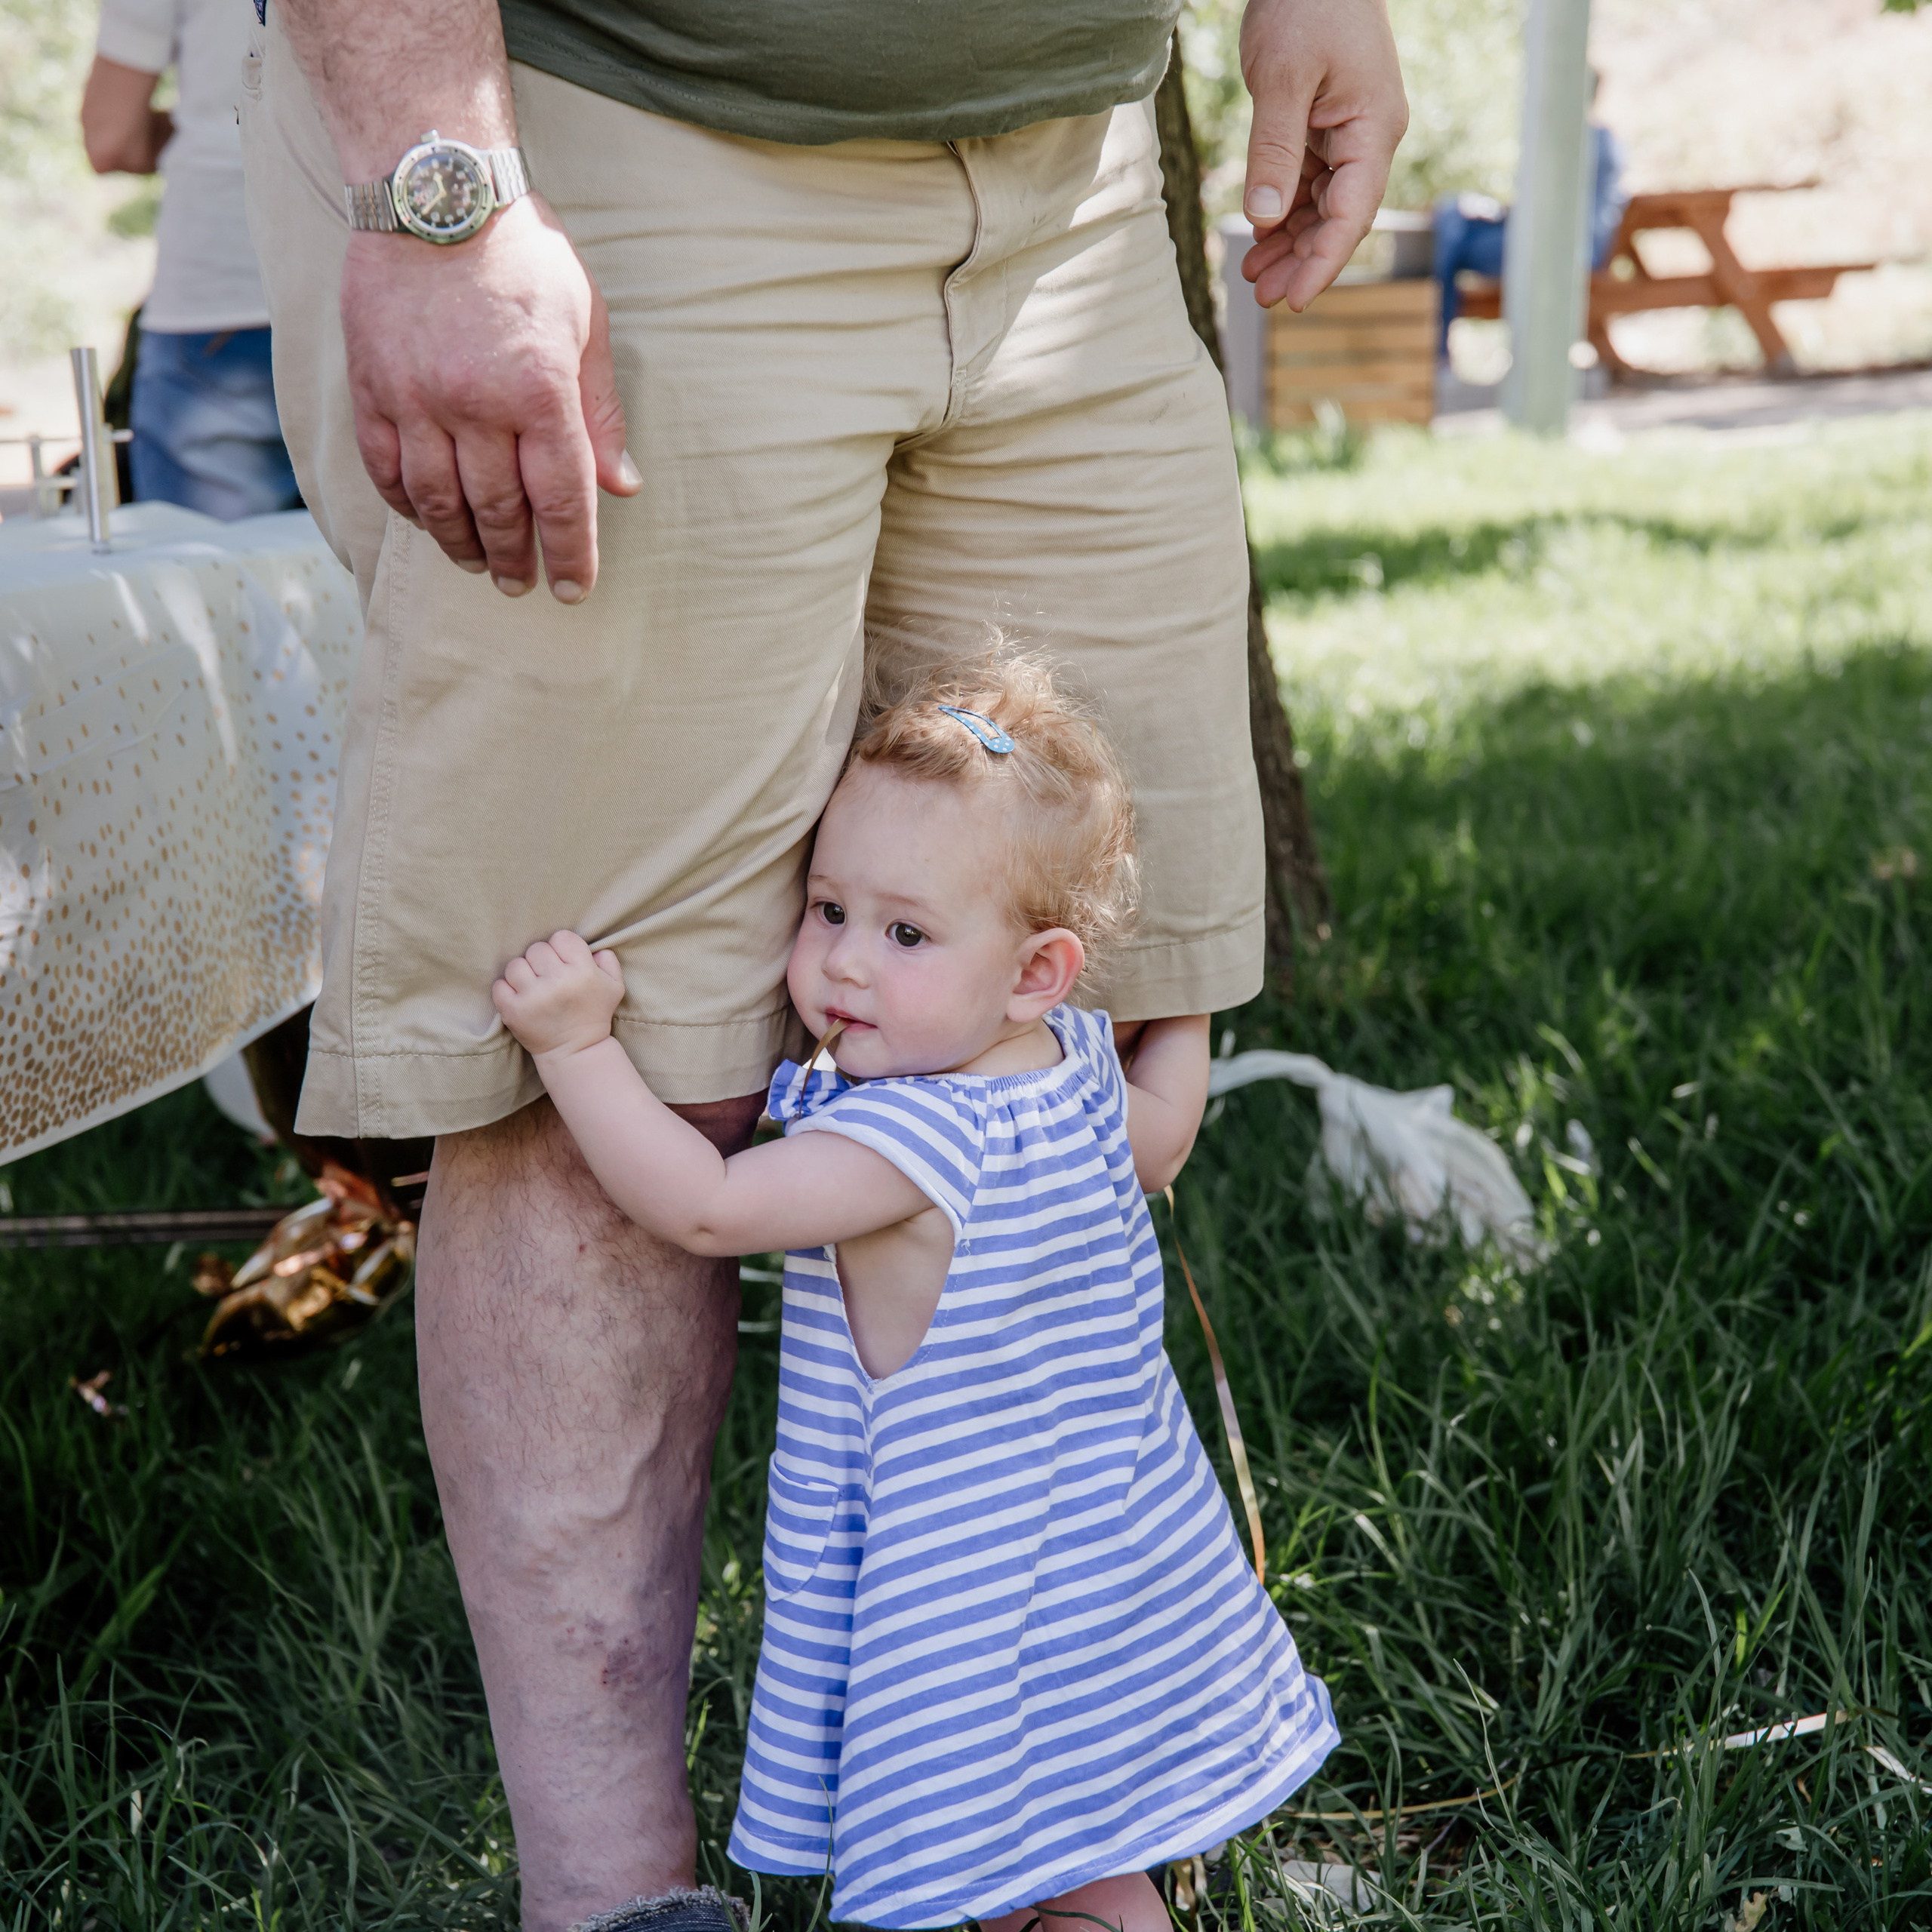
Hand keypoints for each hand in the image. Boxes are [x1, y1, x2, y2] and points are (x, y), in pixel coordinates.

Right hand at [340, 196, 641, 601]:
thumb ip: (601, 412)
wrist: (435, 193)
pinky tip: (427, 520)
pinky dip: (408, 505)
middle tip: (523, 583)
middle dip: (516, 557)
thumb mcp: (586, 324)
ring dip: (462, 543)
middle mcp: (476, 404)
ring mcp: (416, 398)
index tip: (574, 589)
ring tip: (479, 563)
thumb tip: (620, 486)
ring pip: (438, 501)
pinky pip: (386, 469)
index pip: (561, 499)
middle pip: (498, 511)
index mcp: (539, 391)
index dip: (571, 554)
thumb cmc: (524, 257)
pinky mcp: (371, 387)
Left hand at [492, 930, 625, 1059]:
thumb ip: (608, 961)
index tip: (564, 963)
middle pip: (537, 949)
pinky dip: (506, 990)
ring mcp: (534, 997)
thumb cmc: (594, 1014)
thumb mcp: (614, 987)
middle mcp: (558, 981)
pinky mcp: (514, 1011)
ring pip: (516, 965)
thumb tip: (595, 948)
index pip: (561, 938)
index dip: (562, 948)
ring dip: (523, 974)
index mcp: (583, 971)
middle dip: (542, 961)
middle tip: (548, 977)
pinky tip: (519, 997)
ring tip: (533, 987)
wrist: (576, 1051)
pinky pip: (499, 985)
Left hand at [1238, 0, 1407, 311]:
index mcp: (1373, 130)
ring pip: (1321, 205)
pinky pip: (1308, 181)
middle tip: (1260, 296)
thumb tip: (1265, 218)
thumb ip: (1275, 150)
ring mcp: (1348, 132)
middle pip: (1338, 218)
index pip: (1351, 216)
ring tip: (1252, 275)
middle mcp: (1368, 137)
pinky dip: (1283, 210)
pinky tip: (1258, 236)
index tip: (1293, 302)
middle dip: (1301, 261)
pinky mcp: (1325, 125)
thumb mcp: (1282, 78)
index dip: (1322, 263)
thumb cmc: (1306, 5)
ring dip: (1289, 242)